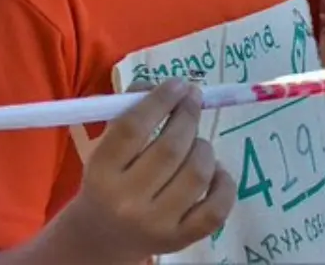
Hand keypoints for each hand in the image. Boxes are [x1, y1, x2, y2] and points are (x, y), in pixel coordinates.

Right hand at [61, 79, 235, 263]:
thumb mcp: (106, 145)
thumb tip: (169, 85)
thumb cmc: (108, 179)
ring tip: (195, 141)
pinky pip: (216, 208)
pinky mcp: (180, 240)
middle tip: (194, 98)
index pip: (133, 128)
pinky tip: (215, 170)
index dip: (161, 99)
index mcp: (101, 173)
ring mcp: (156, 225)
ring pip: (197, 173)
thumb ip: (132, 108)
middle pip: (171, 148)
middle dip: (188, 115)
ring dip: (203, 147)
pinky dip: (224, 182)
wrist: (100, 238)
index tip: (178, 84)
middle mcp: (126, 202)